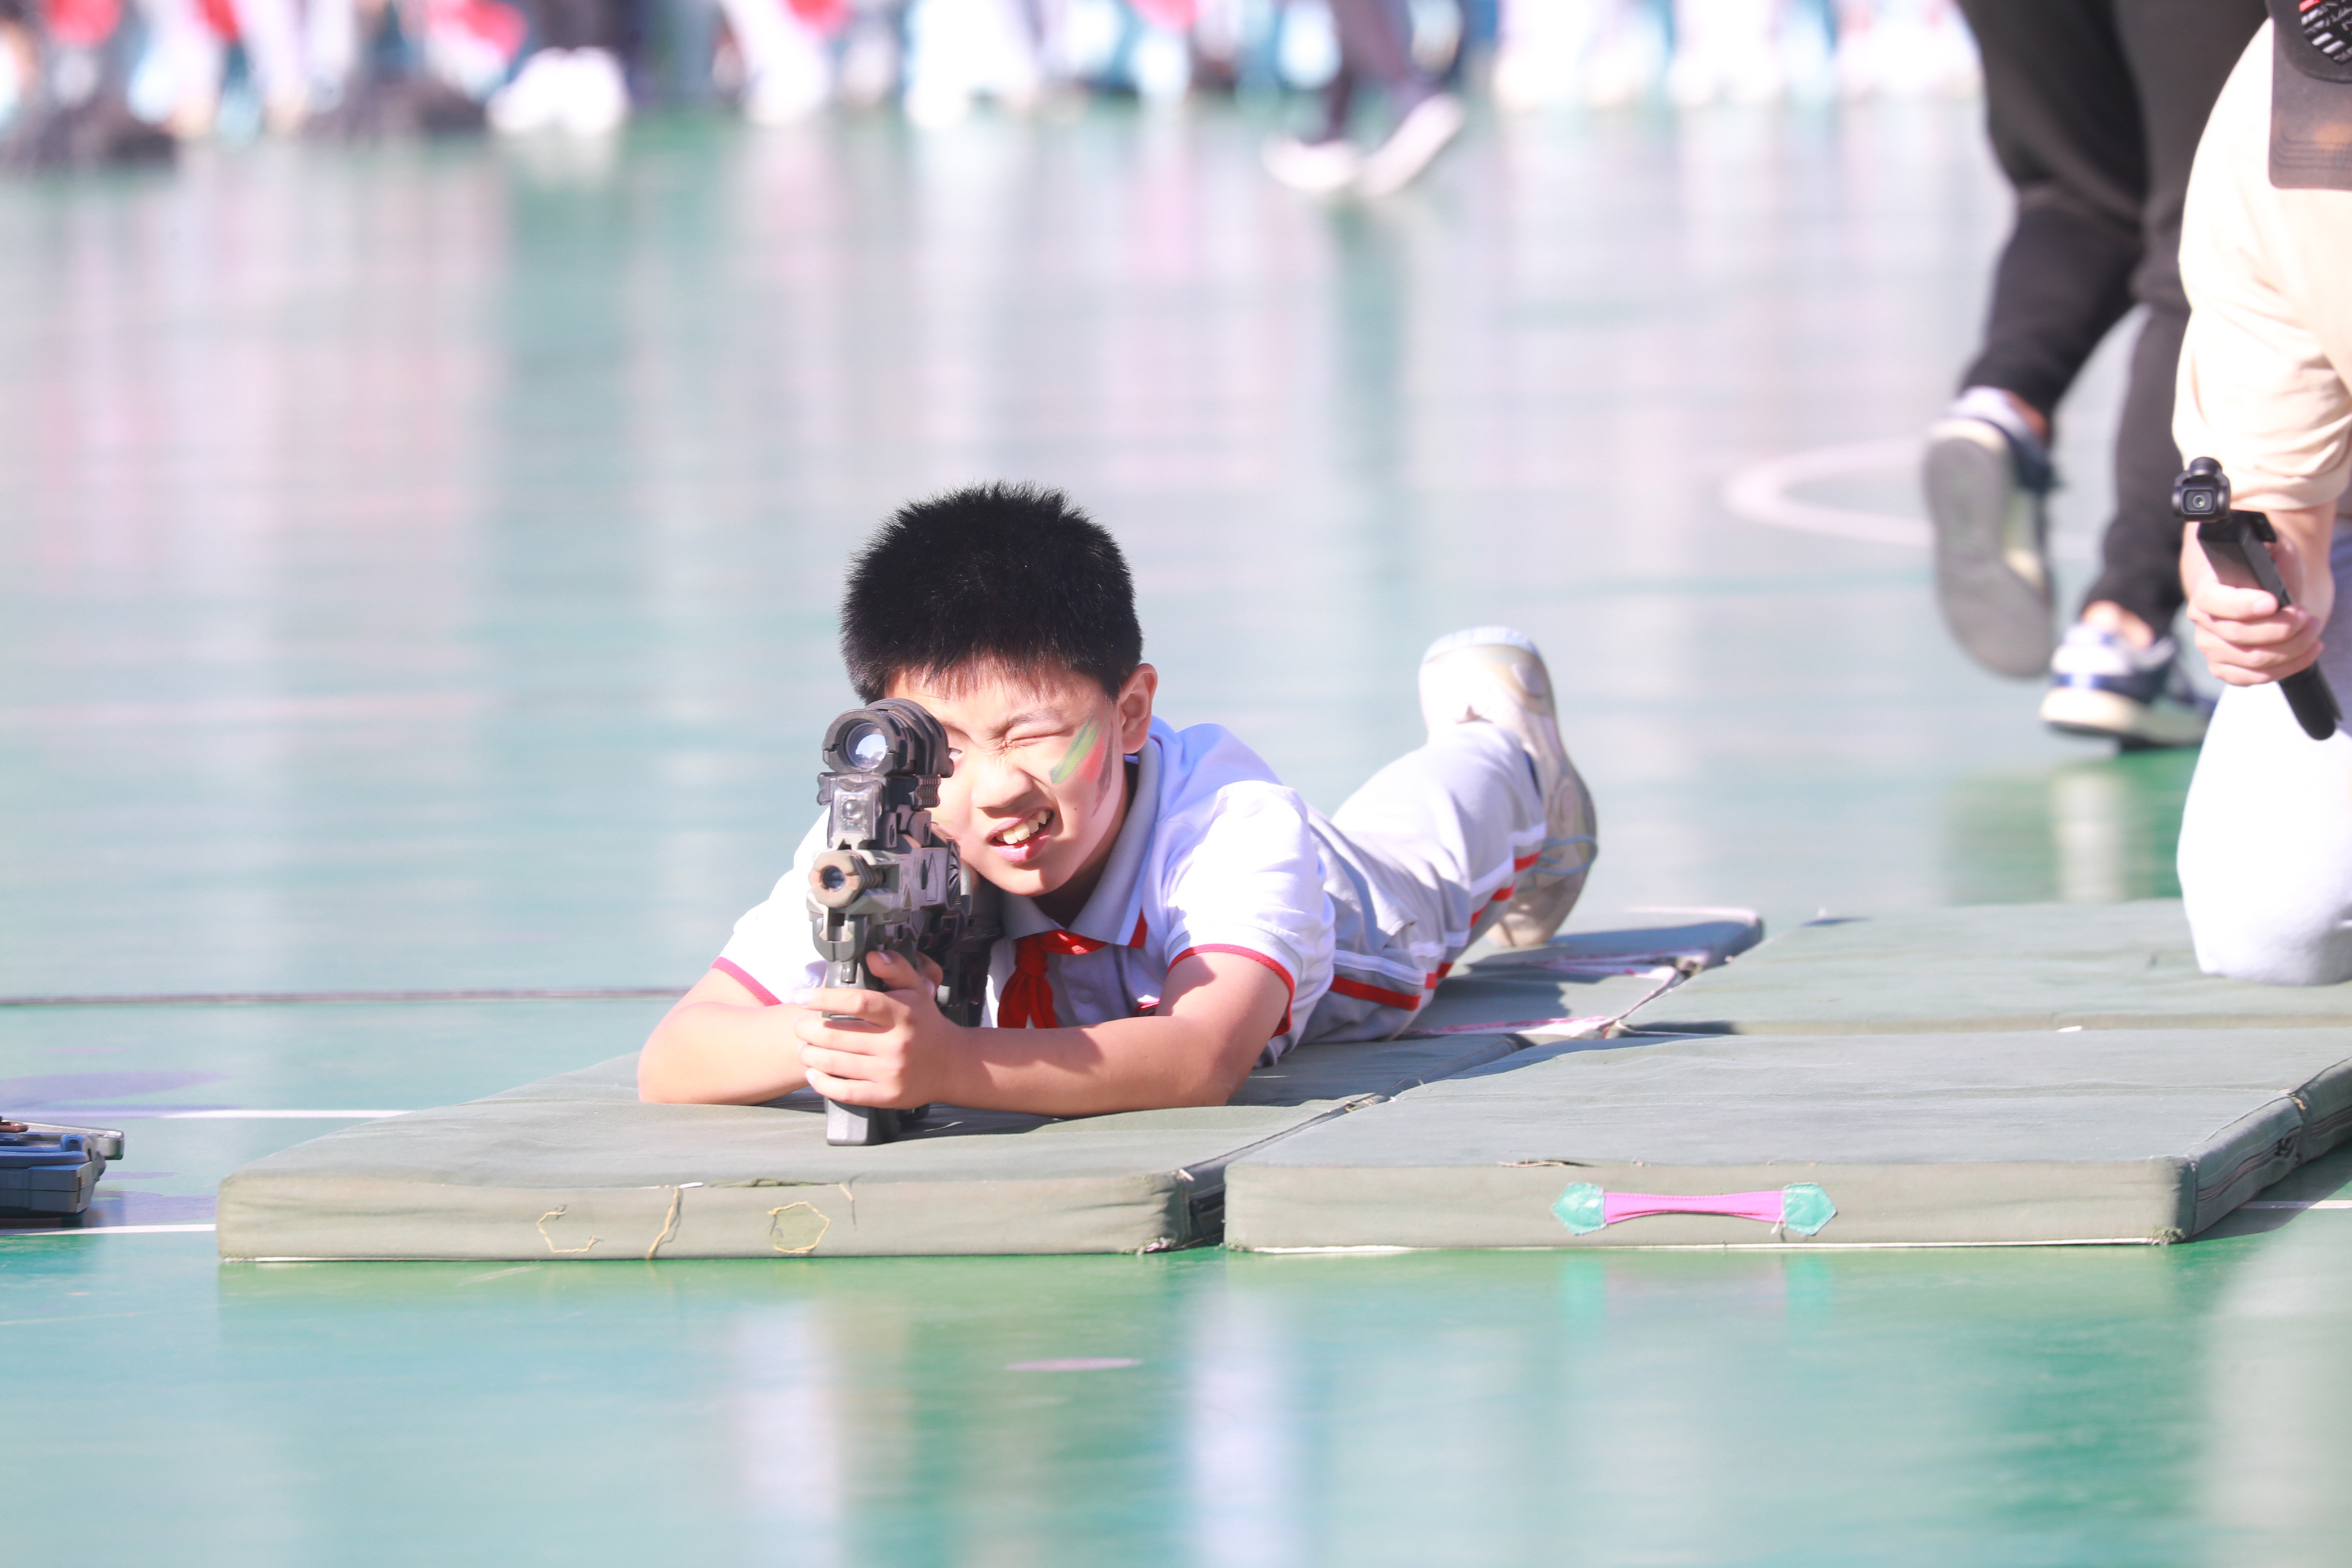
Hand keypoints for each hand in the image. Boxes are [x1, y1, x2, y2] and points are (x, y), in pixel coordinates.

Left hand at [792, 949, 959, 1108]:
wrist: (953, 1065)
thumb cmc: (927, 1024)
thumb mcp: (918, 991)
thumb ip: (896, 969)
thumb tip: (871, 957)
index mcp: (902, 1014)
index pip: (858, 1003)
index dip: (824, 999)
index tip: (801, 996)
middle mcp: (896, 1043)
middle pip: (838, 1036)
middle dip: (808, 1030)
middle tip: (800, 1026)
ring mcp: (890, 1072)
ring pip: (835, 1064)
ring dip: (810, 1055)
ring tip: (804, 1047)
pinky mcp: (886, 1095)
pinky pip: (844, 1091)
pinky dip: (822, 1083)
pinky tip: (813, 1074)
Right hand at [2182, 514, 2333, 686]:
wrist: (2260, 594)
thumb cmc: (2265, 571)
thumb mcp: (2272, 549)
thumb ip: (2271, 544)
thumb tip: (2273, 545)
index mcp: (2206, 589)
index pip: (2212, 601)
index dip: (2242, 605)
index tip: (2273, 602)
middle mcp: (2203, 621)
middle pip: (2239, 635)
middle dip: (2281, 627)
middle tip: (2306, 616)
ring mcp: (2211, 648)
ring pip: (2252, 660)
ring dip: (2292, 647)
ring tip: (2312, 630)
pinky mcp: (2225, 669)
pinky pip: (2254, 678)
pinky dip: (2287, 668)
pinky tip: (2307, 651)